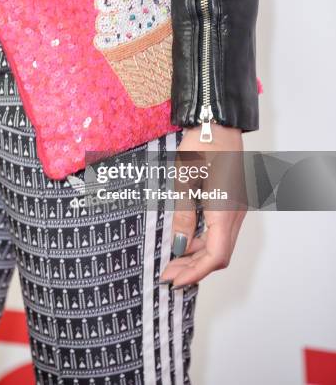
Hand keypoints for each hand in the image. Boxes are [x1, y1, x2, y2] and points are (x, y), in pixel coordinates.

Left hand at [160, 124, 246, 287]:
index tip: (173, 280)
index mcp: (225, 210)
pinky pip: (221, 231)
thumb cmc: (200, 146)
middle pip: (219, 254)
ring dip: (198, 255)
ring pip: (220, 244)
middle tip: (167, 273)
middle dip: (193, 268)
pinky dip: (203, 241)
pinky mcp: (233, 202)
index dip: (195, 272)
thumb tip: (178, 245)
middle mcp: (236, 213)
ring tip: (173, 260)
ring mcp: (237, 208)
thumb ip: (182, 215)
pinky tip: (186, 239)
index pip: (215, 255)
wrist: (218, 123)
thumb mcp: (184, 180)